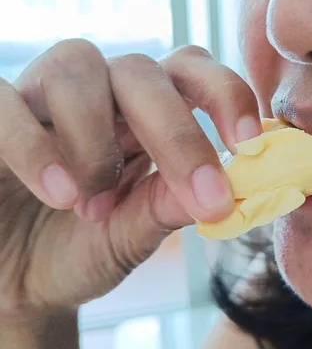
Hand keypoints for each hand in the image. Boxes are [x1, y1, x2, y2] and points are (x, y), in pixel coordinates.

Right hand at [0, 39, 261, 316]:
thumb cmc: (80, 248)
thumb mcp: (132, 234)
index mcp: (144, 112)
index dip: (226, 95)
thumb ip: (169, 206)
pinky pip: (2, 99)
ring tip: (92, 206)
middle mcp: (98, 92)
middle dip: (176, 132)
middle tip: (206, 195)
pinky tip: (59, 192)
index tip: (250, 145)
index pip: (190, 71)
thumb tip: (230, 191)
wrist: (12, 281)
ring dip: (95, 140)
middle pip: (141, 70)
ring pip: (75, 67)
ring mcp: (40, 97)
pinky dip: (32, 143)